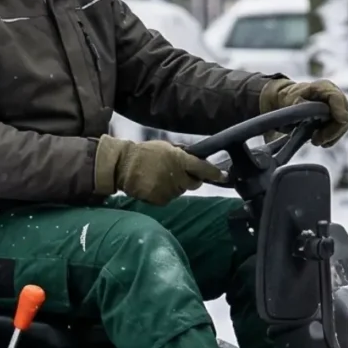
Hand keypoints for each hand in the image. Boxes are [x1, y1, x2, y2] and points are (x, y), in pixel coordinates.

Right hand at [95, 136, 226, 205]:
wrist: (123, 165)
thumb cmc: (145, 153)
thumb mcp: (166, 147)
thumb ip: (182, 154)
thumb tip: (195, 159)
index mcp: (180, 160)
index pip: (204, 169)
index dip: (215, 173)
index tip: (224, 176)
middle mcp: (178, 176)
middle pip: (194, 183)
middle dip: (191, 179)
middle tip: (178, 173)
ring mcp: (170, 190)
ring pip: (181, 191)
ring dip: (176, 186)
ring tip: (160, 177)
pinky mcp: (161, 200)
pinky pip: (169, 198)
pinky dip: (165, 193)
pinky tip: (154, 185)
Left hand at [257, 77, 347, 146]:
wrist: (289, 102)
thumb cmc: (289, 98)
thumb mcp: (290, 99)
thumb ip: (299, 103)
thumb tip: (306, 108)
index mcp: (323, 87)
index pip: (336, 97)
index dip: (340, 109)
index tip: (341, 120)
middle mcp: (334, 96)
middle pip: (344, 115)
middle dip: (333, 130)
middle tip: (316, 140)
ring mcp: (337, 107)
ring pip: (343, 125)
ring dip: (331, 136)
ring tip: (315, 141)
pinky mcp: (336, 118)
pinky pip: (339, 131)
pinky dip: (331, 138)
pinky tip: (320, 142)